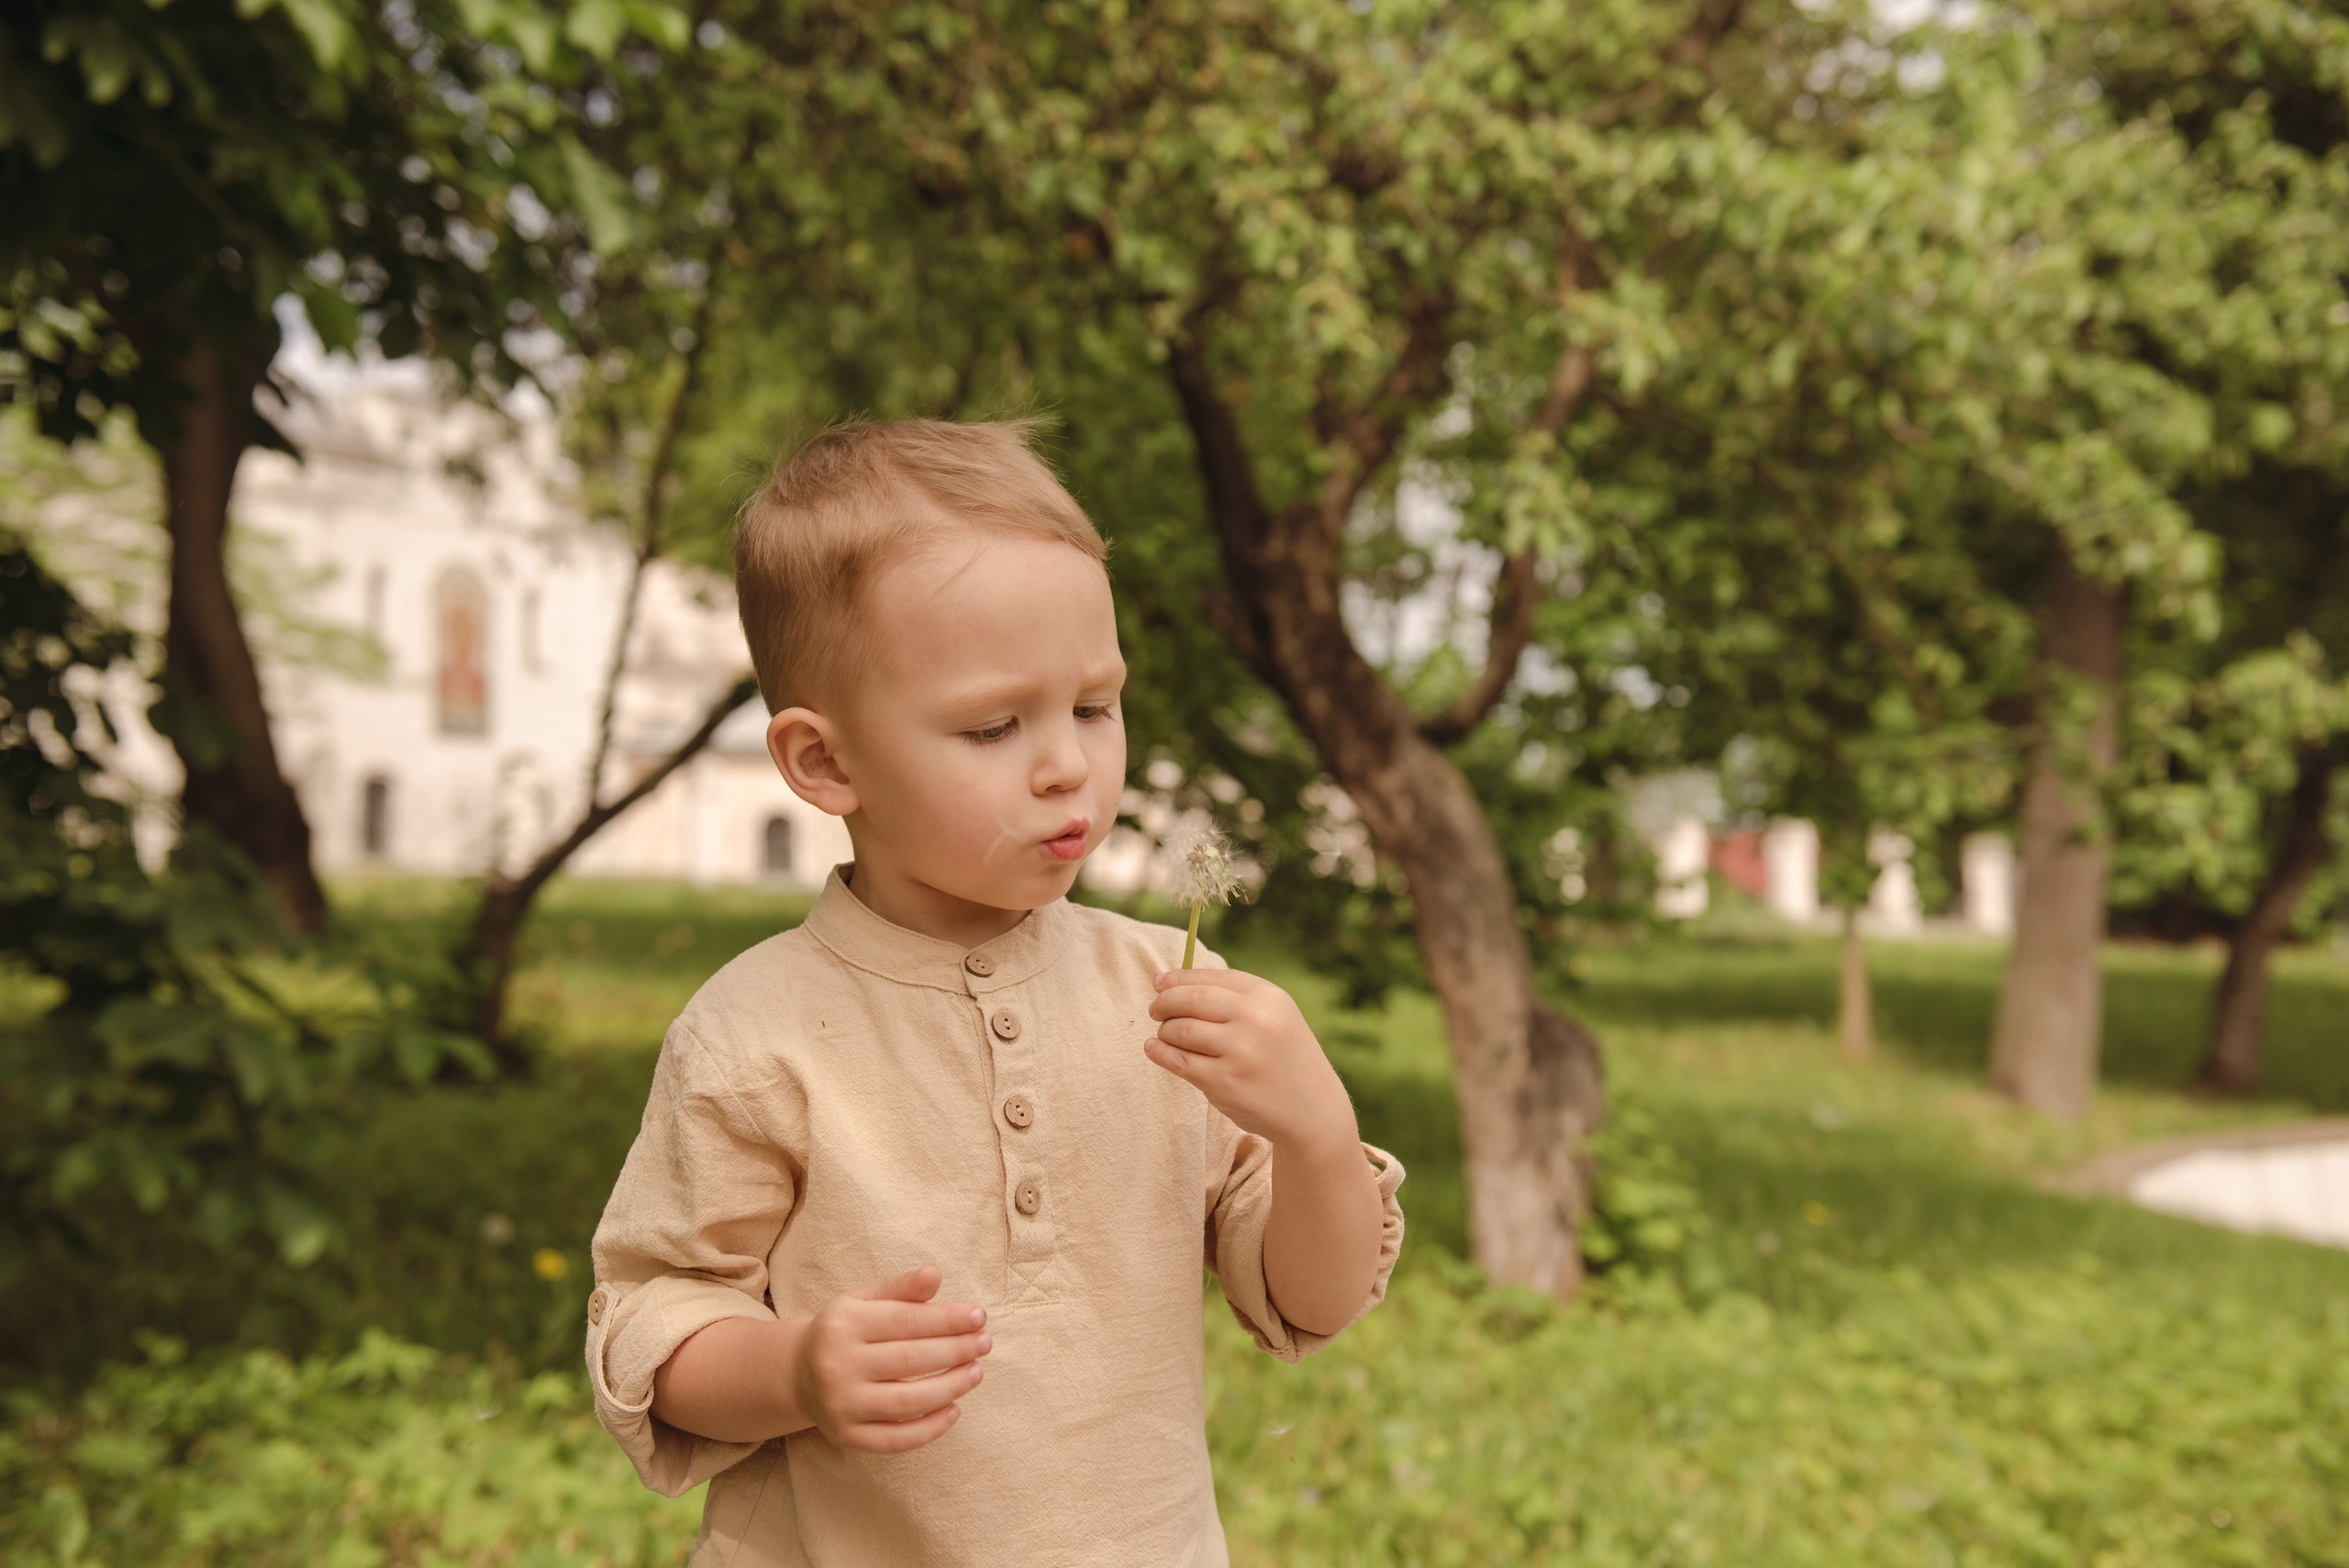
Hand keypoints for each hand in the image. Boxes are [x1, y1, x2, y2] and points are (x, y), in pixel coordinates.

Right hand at [793, 1265, 990, 1453]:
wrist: (797, 1374)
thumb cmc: (843, 1330)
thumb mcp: (862, 1300)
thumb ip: (900, 1288)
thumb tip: (935, 1274)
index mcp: (843, 1324)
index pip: (905, 1320)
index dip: (947, 1318)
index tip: (979, 1316)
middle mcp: (837, 1366)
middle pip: (910, 1360)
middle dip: (956, 1350)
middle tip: (985, 1343)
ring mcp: (841, 1405)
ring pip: (908, 1402)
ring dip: (951, 1388)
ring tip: (976, 1372)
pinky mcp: (846, 1436)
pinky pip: (896, 1439)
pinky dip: (931, 1428)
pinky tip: (955, 1409)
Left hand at [1145, 968, 1357, 1154]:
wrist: (1313, 1109)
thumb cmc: (1285, 1057)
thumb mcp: (1276, 1016)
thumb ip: (1235, 998)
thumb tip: (1174, 983)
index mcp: (1268, 997)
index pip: (1211, 978)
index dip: (1178, 978)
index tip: (1160, 983)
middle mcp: (1255, 1019)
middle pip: (1190, 1000)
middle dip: (1165, 1002)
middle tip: (1155, 1009)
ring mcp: (1239, 1052)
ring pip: (1180, 1029)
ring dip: (1165, 1031)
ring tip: (1165, 1034)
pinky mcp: (1224, 1083)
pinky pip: (1179, 1061)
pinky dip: (1160, 1053)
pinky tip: (1154, 1049)